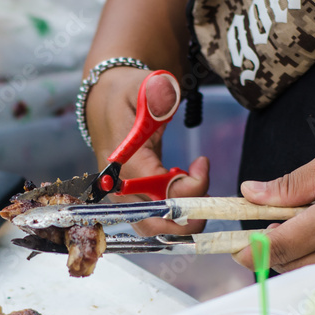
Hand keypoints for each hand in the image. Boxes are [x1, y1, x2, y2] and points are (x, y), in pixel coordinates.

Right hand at [86, 67, 208, 234]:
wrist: (106, 102)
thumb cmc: (126, 94)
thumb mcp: (141, 85)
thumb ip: (157, 94)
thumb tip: (166, 101)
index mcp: (122, 162)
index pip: (159, 192)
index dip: (190, 187)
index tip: (202, 162)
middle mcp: (119, 187)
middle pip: (155, 222)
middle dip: (188, 216)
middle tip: (208, 195)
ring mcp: (123, 197)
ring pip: (154, 229)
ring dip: (183, 220)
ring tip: (199, 192)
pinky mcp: (131, 200)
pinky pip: (154, 221)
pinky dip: (176, 216)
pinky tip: (188, 192)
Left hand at [232, 139, 314, 283]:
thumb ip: (289, 185)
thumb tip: (250, 193)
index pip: (273, 248)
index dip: (250, 249)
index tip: (237, 248)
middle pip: (289, 267)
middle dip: (273, 254)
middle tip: (272, 234)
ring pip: (313, 275)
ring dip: (300, 261)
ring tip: (306, 234)